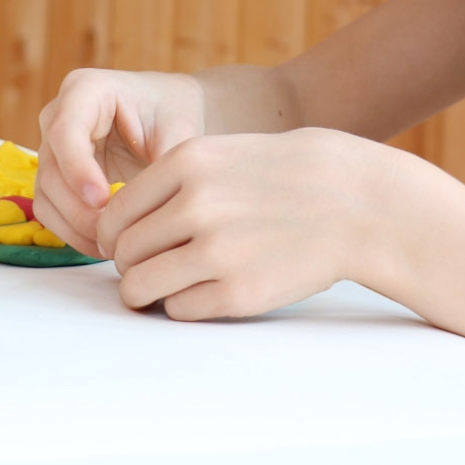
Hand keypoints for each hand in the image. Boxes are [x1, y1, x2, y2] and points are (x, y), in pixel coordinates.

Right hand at [34, 69, 204, 257]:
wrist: (168, 115)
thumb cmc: (173, 113)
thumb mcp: (177, 131)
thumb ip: (165, 163)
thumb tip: (153, 204)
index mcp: (85, 89)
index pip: (66, 132)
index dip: (78, 169)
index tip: (104, 200)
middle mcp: (59, 115)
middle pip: (51, 169)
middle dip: (79, 208)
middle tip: (114, 235)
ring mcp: (53, 147)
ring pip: (46, 195)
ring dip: (76, 226)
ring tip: (114, 246)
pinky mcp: (56, 176)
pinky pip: (52, 210)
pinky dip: (73, 232)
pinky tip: (105, 246)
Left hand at [96, 128, 392, 320]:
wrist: (351, 200)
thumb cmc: (280, 177)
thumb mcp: (220, 154)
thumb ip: (168, 183)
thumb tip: (113, 230)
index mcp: (185, 163)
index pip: (113, 215)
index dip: (114, 237)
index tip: (128, 245)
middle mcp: (195, 204)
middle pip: (124, 253)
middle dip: (132, 266)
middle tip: (154, 267)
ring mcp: (216, 250)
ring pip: (139, 287)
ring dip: (148, 291)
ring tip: (171, 284)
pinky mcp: (237, 293)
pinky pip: (179, 310)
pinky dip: (187, 304)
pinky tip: (212, 288)